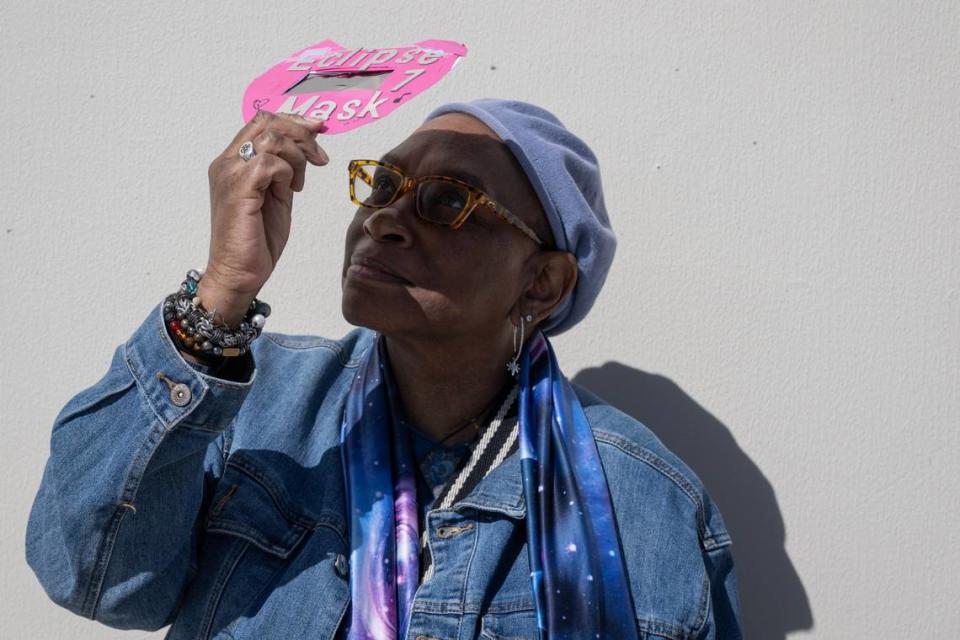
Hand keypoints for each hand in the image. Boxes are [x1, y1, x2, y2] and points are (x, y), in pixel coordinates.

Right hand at [200, 111, 328, 326]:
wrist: (239, 274)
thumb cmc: (256, 240)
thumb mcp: (278, 196)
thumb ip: (286, 170)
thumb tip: (307, 145)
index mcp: (233, 161)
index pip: (261, 121)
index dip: (294, 120)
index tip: (319, 129)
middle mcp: (226, 163)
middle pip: (266, 121)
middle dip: (301, 134)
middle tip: (320, 158)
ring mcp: (229, 174)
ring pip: (271, 139)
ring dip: (296, 157)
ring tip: (298, 185)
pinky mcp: (237, 190)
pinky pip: (269, 163)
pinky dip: (287, 173)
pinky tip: (290, 192)